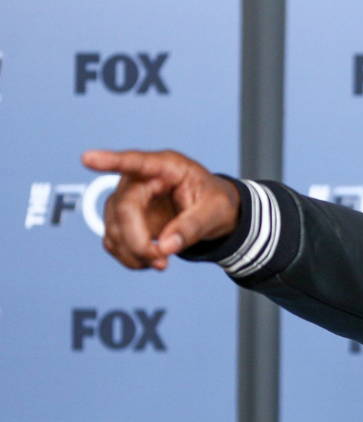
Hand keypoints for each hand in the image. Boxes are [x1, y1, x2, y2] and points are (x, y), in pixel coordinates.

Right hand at [81, 149, 239, 270]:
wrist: (213, 214)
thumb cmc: (215, 202)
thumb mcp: (216, 211)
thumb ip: (192, 226)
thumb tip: (165, 247)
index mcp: (167, 167)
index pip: (136, 162)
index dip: (110, 161)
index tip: (88, 158)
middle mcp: (141, 180)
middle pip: (123, 208)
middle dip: (137, 240)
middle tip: (161, 260)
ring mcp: (128, 199)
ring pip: (113, 228)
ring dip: (134, 253)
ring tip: (161, 263)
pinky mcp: (123, 221)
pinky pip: (114, 241)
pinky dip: (130, 257)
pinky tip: (150, 261)